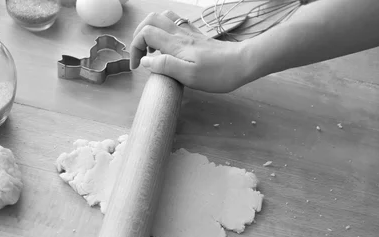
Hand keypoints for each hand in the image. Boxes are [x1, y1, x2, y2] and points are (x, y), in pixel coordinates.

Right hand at [130, 11, 253, 92]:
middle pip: (151, 20)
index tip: (136, 66)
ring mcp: (190, 33)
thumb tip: (145, 61)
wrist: (244, 63)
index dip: (134, 48)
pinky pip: (176, 23)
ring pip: (163, 18)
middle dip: (139, 35)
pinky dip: (166, 30)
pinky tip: (170, 46)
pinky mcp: (197, 36)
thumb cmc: (218, 74)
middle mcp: (181, 34)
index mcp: (176, 44)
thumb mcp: (189, 76)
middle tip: (141, 55)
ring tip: (152, 50)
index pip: (145, 34)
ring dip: (151, 30)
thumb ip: (165, 66)